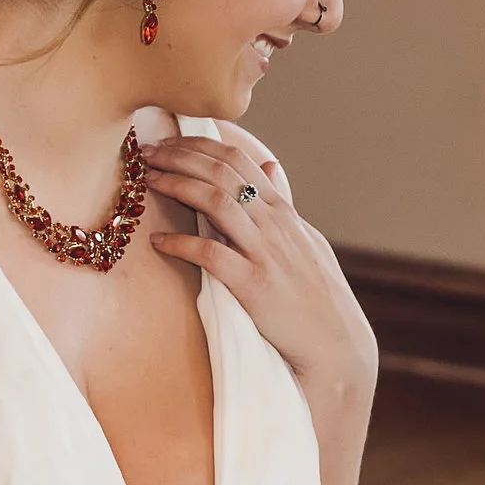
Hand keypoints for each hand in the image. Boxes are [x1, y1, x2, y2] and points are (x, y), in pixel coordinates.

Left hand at [141, 127, 376, 405]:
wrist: (336, 343)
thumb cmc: (318, 296)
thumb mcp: (304, 240)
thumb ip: (282, 203)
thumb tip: (269, 166)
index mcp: (282, 211)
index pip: (238, 160)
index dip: (199, 145)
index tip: (169, 142)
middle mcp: (274, 223)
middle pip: (221, 172)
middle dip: (179, 156)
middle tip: (147, 152)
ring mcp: (265, 252)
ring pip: (216, 200)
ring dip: (176, 185)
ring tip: (147, 181)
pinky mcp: (253, 285)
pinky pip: (211, 254)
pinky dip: (181, 243)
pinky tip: (158, 241)